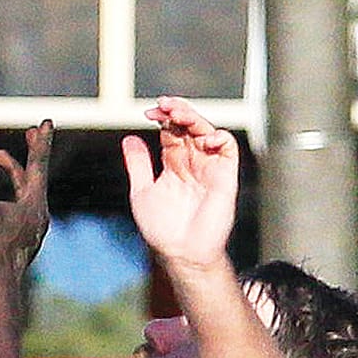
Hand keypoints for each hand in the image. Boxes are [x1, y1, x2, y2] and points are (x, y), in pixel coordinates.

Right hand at [0, 123, 52, 274]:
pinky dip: (12, 190)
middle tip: (32, 131)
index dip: (41, 141)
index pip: (39, 164)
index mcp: (34, 202)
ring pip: (26, 189)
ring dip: (14, 171)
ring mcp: (34, 222)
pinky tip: (0, 192)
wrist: (1, 281)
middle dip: (33, 151)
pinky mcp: (26, 232)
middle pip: (37, 174)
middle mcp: (39, 210)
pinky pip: (22, 203)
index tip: (47, 121)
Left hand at [121, 99, 241, 270]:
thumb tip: (128, 137)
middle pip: (188, 125)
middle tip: (163, 105)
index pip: (171, 130)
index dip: (162, 117)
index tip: (148, 112)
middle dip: (177, 111)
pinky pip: (228, 148)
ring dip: (193, 118)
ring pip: (206, 130)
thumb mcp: (142, 191)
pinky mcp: (225, 176)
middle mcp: (193, 161)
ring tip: (177, 114)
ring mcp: (209, 166)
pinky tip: (202, 137)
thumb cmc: (162, 229)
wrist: (181, 253)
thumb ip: (138, 165)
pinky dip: (219, 137)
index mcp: (174, 163)